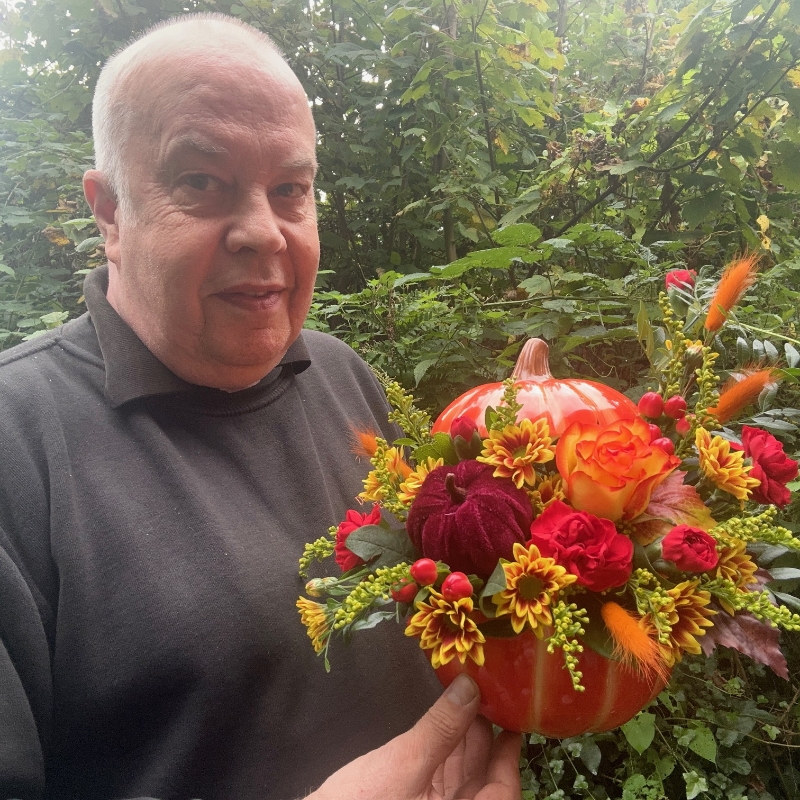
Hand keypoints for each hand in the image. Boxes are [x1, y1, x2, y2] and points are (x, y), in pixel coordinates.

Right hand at [306, 674, 521, 799]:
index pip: (502, 792)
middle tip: (489, 694)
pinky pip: (437, 778)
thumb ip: (441, 728)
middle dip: (485, 740)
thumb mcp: (405, 764)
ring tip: (468, 700)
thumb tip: (470, 688)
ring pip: (459, 778)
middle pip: (480, 782)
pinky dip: (442, 751)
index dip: (510, 755)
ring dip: (464, 741)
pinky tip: (444, 723)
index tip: (516, 717)